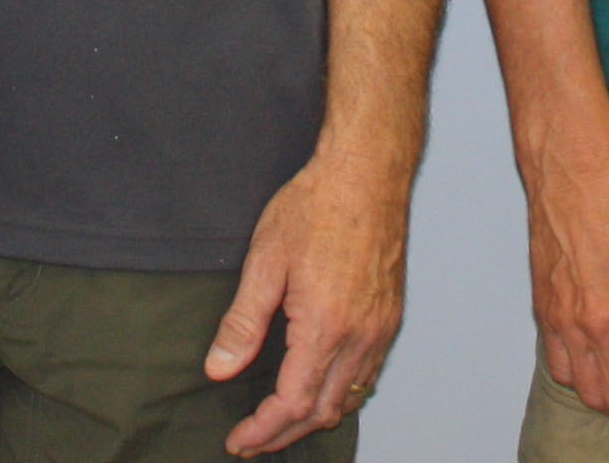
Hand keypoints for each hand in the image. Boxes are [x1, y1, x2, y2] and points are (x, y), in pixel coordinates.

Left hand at [207, 148, 412, 455]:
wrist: (367, 172)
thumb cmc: (316, 206)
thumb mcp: (265, 260)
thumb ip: (242, 322)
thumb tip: (219, 368)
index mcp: (325, 326)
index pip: (292, 403)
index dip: (263, 430)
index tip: (239, 441)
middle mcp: (360, 335)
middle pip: (323, 411)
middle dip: (285, 434)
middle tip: (252, 440)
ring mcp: (380, 328)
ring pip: (349, 398)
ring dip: (313, 417)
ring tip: (279, 422)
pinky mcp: (389, 317)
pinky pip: (367, 375)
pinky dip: (340, 394)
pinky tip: (318, 387)